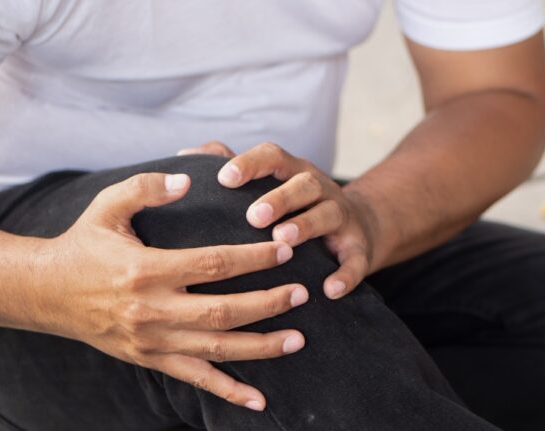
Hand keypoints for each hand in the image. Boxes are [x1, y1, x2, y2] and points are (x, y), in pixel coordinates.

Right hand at [35, 172, 308, 410]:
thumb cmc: (83, 244)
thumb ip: (146, 187)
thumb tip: (188, 179)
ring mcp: (152, 341)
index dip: (252, 258)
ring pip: (216, 350)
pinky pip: (195, 380)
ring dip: (261, 346)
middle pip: (223, 312)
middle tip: (302, 293)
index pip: (213, 265)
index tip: (284, 250)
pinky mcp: (150, 359)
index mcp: (146, 270)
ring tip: (298, 339)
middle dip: (268, 304)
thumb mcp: (106, 206)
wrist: (45, 292)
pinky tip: (259, 400)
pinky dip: (229, 391)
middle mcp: (152, 310)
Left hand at [178, 141, 376, 298]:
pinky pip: (356, 260)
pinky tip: (330, 290)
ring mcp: (341, 217)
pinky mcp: (358, 247)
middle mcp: (319, 189)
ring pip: (328, 214)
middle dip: (279, 198)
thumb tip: (186, 156)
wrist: (357, 228)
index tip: (224, 179)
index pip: (272, 156)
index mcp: (292, 172)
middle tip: (253, 216)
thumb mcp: (268, 183)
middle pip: (302, 183)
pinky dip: (346, 274)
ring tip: (282, 240)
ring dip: (306, 225)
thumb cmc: (295, 206)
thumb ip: (231, 167)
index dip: (250, 164)